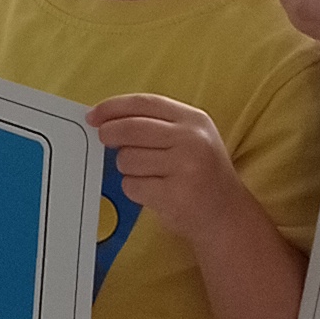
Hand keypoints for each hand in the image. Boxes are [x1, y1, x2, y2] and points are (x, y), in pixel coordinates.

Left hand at [85, 94, 246, 251]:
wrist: (227, 215)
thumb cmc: (200, 173)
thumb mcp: (189, 139)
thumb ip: (155, 125)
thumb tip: (105, 120)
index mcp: (194, 120)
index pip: (145, 103)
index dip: (113, 107)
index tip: (93, 115)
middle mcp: (193, 140)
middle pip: (131, 128)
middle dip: (109, 134)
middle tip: (104, 141)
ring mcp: (185, 167)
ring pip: (127, 159)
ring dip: (127, 169)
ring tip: (149, 176)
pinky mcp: (175, 194)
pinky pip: (132, 186)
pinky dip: (134, 190)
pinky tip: (154, 193)